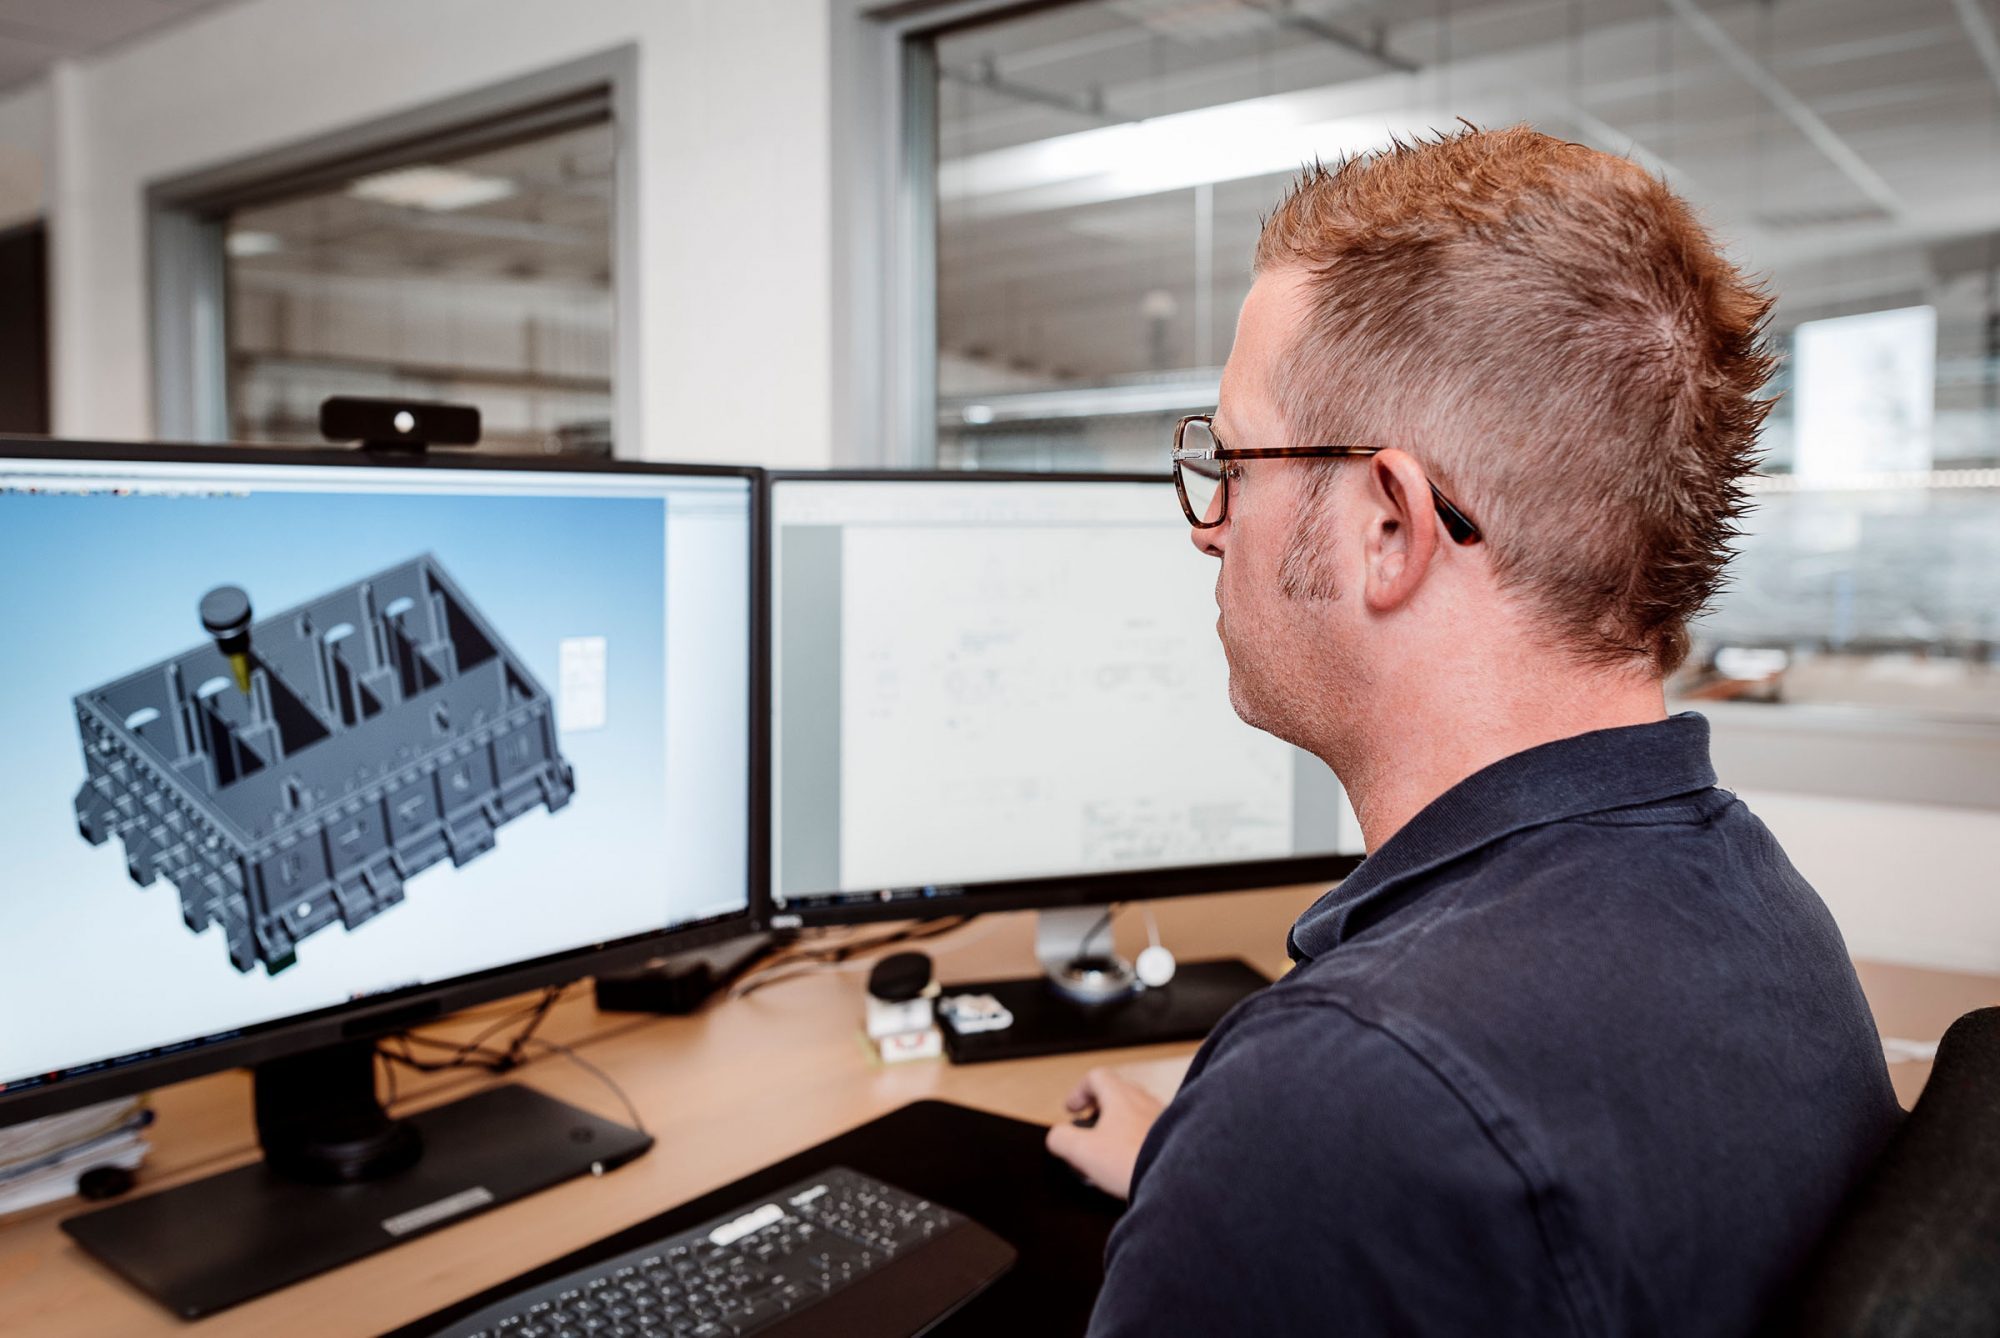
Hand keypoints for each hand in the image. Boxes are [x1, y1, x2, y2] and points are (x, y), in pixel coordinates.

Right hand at [1044, 1067, 1163, 1200]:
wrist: (1178, 1180)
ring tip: (1108, 1155)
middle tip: (1088, 1135)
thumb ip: (1061, 1139)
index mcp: (1120, 1095)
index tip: (1071, 1110)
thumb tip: (1057, 1137)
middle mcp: (1144, 1100)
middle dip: (1097, 1114)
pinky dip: (1135, 1144)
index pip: (1095, 1077)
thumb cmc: (1133, 1161)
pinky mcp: (1174, 1137)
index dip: (1078, 1092)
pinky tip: (1130, 1167)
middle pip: (1115, 1095)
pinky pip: (1149, 1133)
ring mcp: (1162, 1117)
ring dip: (1117, 1130)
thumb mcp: (1082, 1151)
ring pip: (1133, 1115)